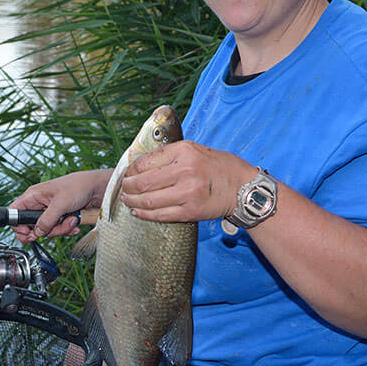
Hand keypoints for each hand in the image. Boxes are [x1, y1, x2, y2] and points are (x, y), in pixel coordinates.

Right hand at [10, 169, 110, 242]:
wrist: (97, 188)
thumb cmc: (78, 186)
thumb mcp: (60, 204)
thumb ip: (46, 220)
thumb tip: (37, 232)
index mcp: (33, 196)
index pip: (15, 214)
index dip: (19, 227)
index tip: (30, 234)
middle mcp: (40, 205)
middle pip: (33, 227)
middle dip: (48, 230)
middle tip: (57, 225)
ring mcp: (50, 212)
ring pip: (47, 231)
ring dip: (61, 229)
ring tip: (72, 219)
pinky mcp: (61, 218)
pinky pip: (59, 230)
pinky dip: (68, 229)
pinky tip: (76, 222)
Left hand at [119, 141, 256, 222]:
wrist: (242, 187)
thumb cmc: (217, 166)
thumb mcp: (194, 150)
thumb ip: (169, 154)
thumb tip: (139, 164)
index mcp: (184, 152)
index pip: (145, 162)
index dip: (130, 170)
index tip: (126, 174)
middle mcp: (186, 171)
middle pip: (143, 182)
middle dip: (127, 188)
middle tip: (123, 189)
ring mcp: (188, 193)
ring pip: (148, 201)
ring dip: (132, 202)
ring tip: (127, 200)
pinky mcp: (190, 212)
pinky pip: (160, 215)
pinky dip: (145, 214)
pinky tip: (138, 212)